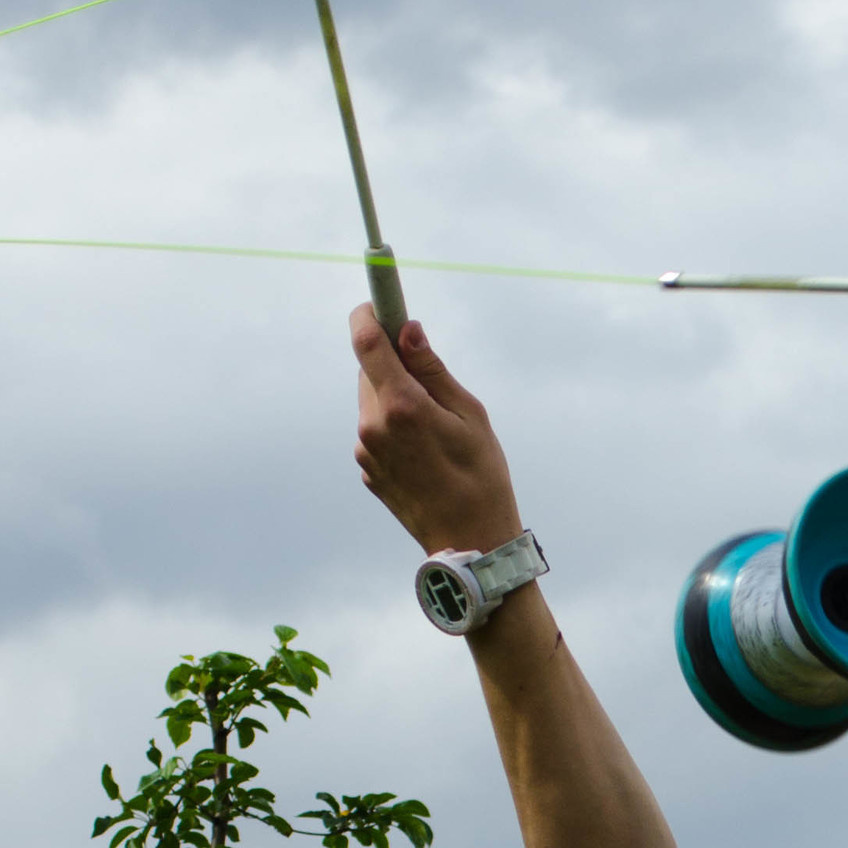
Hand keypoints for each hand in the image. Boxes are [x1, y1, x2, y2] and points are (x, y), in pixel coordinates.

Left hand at [351, 309, 522, 553]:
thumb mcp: (470, 415)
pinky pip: (375, 433)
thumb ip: (433, 369)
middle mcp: (373, 427)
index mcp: (401, 406)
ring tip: (434, 429)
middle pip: (369, 372)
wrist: (470, 544)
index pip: (366, 342)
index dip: (369, 314)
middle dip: (392, 364)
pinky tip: (425, 454)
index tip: (379, 303)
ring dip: (394, 399)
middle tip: (427, 375)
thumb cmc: (482, 478)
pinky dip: (394, 430)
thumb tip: (408, 331)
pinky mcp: (367, 471)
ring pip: (372, 403)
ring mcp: (366, 452)